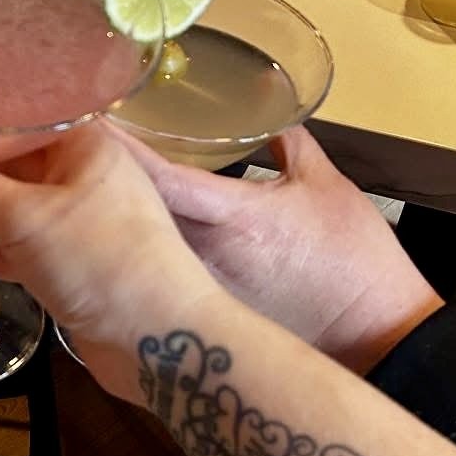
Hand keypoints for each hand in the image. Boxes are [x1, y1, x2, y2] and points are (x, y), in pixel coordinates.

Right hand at [0, 122, 217, 401]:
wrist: (163, 341)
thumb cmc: (102, 260)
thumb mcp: (22, 216)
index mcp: (85, 145)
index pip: (17, 118)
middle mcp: (87, 177)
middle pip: (11, 167)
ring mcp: (86, 225)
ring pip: (14, 211)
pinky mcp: (80, 268)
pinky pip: (27, 250)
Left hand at [116, 124, 441, 374]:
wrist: (376, 336)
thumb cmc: (355, 261)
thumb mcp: (327, 186)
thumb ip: (291, 146)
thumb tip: (273, 119)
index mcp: (232, 216)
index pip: (158, 178)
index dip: (121, 152)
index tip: (90, 125)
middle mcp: (204, 255)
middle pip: (134, 214)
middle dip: (107, 185)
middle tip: (80, 156)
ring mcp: (201, 290)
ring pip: (142, 250)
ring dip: (119, 224)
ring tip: (94, 195)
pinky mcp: (206, 316)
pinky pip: (162, 279)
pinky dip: (142, 259)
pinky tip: (127, 244)